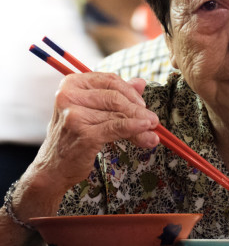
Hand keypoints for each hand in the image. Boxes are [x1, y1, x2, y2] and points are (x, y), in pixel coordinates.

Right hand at [32, 73, 158, 189]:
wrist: (53, 168)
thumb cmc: (74, 135)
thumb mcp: (92, 110)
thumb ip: (116, 94)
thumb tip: (141, 82)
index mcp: (71, 84)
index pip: (110, 80)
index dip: (130, 92)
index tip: (142, 103)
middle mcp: (69, 96)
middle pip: (116, 97)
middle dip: (138, 109)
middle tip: (153, 120)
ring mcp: (74, 115)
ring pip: (118, 114)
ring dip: (141, 123)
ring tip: (153, 131)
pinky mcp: (84, 134)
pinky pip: (117, 127)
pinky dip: (135, 128)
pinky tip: (146, 131)